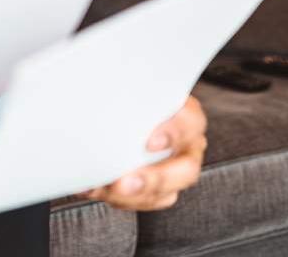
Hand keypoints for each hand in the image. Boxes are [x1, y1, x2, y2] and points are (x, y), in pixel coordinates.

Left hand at [83, 96, 207, 211]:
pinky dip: (120, 199)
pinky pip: (146, 201)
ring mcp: (177, 170)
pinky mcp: (160, 189)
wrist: (126, 110)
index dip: (174, 133)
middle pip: (186, 169)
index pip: (190, 122)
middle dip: (155, 179)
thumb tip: (98, 87)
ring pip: (166, 192)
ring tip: (105, 189)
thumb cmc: (132, 94)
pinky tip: (97, 188)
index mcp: (186, 114)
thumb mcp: (133, 86)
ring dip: (133, 195)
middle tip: (125, 183)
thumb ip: (126, 90)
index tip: (150, 143)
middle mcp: (188, 145)